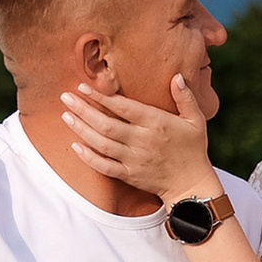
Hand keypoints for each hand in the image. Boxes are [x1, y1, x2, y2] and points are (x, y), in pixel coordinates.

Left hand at [61, 70, 216, 204]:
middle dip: (83, 109)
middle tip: (65, 97)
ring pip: (101, 143)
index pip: (123, 107)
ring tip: (66, 116)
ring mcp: (134, 159)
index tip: (84, 86)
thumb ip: (185, 97)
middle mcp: (142, 140)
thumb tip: (176, 76)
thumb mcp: (196, 120)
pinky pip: (104, 166)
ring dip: (81, 129)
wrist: (192, 185)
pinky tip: (75, 146)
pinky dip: (88, 157)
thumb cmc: (194, 149)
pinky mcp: (129, 175)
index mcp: (156, 123)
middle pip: (106, 124)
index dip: (101, 96)